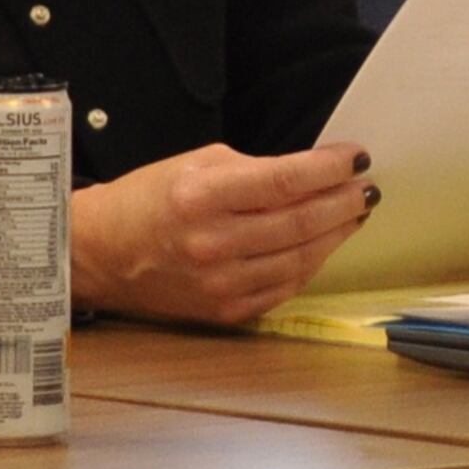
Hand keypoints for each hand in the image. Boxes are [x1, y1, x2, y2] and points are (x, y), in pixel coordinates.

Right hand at [70, 139, 374, 325]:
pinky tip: (323, 244)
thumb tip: (313, 173)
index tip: (358, 158)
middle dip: (344, 202)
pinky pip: (285, 287)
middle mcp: (212, 244)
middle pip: (301, 222)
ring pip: (301, 258)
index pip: (286, 181)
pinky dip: (311, 264)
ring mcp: (220, 284)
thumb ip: (256, 170)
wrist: (100, 253)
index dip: (331, 169)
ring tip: (354, 214)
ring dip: (336, 234)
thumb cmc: (148, 200)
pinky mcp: (224, 311)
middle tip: (367, 189)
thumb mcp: (198, 165)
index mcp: (203, 198)